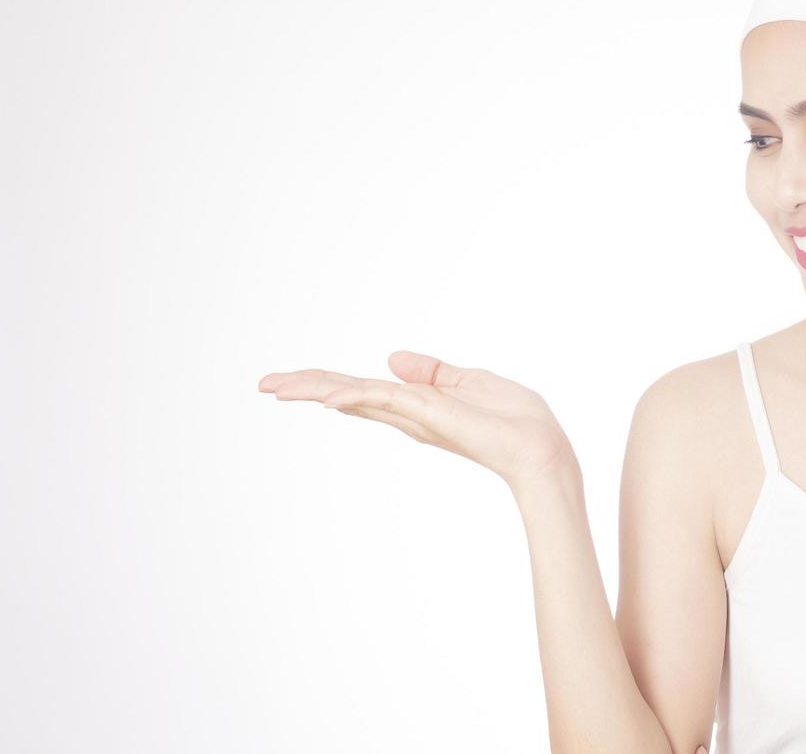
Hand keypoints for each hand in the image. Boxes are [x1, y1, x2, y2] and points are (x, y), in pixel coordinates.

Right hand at [257, 351, 577, 489]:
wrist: (542, 448)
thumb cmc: (519, 421)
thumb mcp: (472, 382)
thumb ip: (433, 371)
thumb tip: (391, 357)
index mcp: (419, 406)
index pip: (365, 391)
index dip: (329, 383)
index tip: (293, 382)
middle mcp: (409, 415)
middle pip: (347, 395)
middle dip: (306, 387)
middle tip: (263, 384)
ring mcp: (416, 416)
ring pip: (354, 396)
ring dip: (314, 388)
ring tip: (274, 386)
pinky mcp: (428, 415)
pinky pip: (383, 399)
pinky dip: (353, 396)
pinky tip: (324, 396)